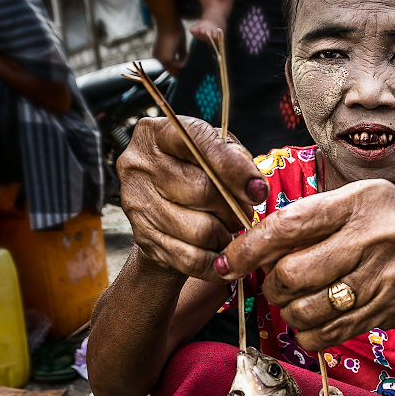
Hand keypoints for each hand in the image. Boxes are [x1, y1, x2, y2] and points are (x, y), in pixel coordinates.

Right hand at [117, 116, 266, 276]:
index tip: (257, 190)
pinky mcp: (143, 237)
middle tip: (242, 214)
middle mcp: (139, 164)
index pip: (197, 141)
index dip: (233, 168)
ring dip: (224, 236)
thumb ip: (235, 159)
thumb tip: (254, 188)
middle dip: (232, 208)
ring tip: (227, 230)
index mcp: (158, 133)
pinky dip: (214, 262)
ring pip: (200, 231)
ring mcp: (137, 202)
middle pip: (201, 191)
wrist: (161, 208)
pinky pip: (190, 258)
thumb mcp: (215, 152)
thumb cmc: (194, 173)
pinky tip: (220, 255)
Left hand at [153, 20, 187, 75]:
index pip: (171, 67)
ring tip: (189, 56)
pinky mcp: (167, 59)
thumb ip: (180, 55)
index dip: (180, 66)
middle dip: (182, 68)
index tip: (188, 59)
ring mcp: (162, 60)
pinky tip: (187, 54)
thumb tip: (185, 62)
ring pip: (176, 70)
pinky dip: (184, 63)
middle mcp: (159, 59)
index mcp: (159, 55)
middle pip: (173, 71)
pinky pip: (178, 67)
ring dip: (184, 65)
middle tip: (190, 61)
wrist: (167, 21)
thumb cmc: (172, 29)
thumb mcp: (177, 45)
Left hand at [219, 180, 394, 350]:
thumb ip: (315, 217)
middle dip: (272, 284)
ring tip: (297, 302)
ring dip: (289, 311)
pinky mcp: (385, 311)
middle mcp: (373, 237)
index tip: (229, 259)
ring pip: (306, 309)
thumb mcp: (364, 202)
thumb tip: (257, 241)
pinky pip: (327, 333)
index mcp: (361, 201)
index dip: (250, 247)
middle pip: (291, 273)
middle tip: (277, 282)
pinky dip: (309, 333)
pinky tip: (313, 322)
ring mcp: (381, 278)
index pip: (289, 225)